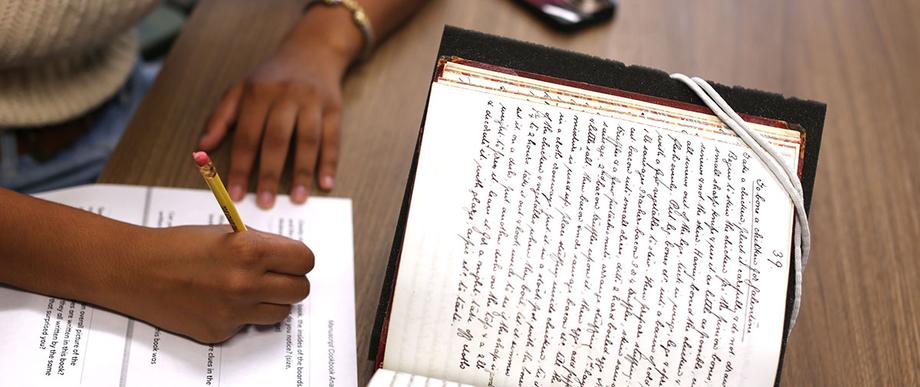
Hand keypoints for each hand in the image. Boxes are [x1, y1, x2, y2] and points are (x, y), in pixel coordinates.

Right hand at [115, 226, 313, 343]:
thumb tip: (290, 258)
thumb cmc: (180, 246)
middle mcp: (246, 283)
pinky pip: (249, 325)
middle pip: (300, 290)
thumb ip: (263, 245)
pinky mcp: (221, 331)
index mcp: (251, 250)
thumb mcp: (228, 232)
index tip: (291, 261)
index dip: (299, 260)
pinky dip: (242, 315)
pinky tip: (219, 300)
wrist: (136, 271)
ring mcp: (234, 312)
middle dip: (291, 282)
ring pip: (281, 312)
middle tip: (275, 277)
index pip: (305, 261)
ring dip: (271, 302)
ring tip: (247, 289)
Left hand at [199, 41, 348, 207]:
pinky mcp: (334, 108)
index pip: (247, 136)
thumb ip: (220, 118)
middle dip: (270, 175)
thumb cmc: (271, 78)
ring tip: (298, 199)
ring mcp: (312, 102)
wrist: (311, 51)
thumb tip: (202, 147)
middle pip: (277, 141)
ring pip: (308, 141)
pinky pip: (332, 139)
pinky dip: (329, 163)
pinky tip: (325, 184)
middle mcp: (286, 96)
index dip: (241, 167)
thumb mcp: (240, 89)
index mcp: (258, 93)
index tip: (236, 194)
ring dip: (302, 173)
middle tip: (266, 203)